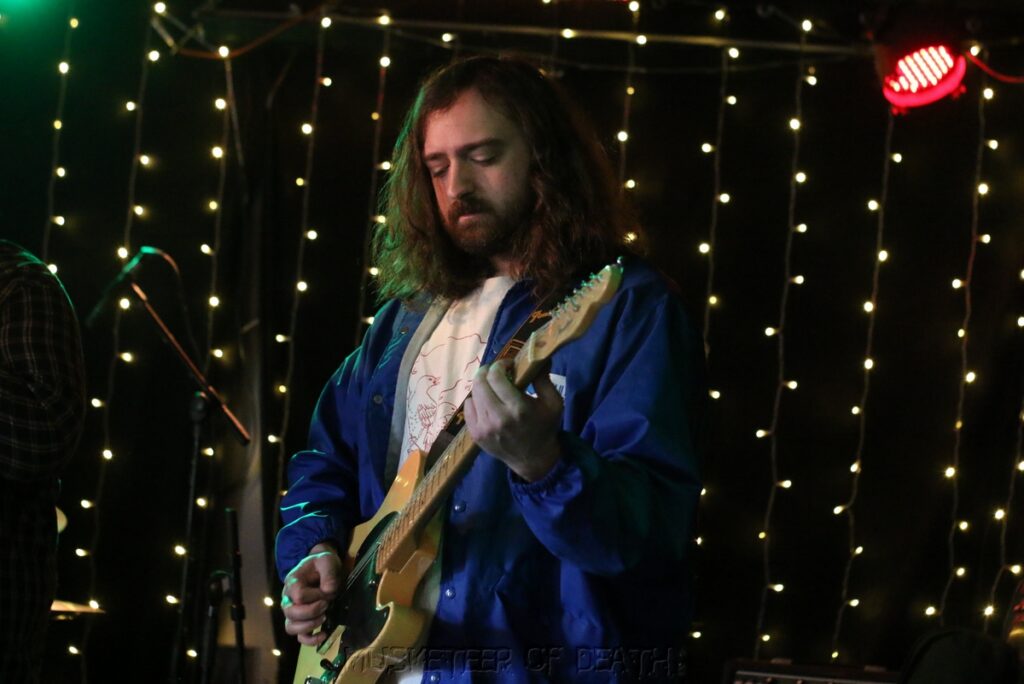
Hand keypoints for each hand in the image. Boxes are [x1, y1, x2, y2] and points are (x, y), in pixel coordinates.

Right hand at [281, 543, 342, 645]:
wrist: (321, 568)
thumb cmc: (322, 565)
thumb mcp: (327, 561)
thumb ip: (328, 573)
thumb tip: (328, 591)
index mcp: (292, 582)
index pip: (299, 596)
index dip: (315, 596)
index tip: (327, 592)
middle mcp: (288, 599)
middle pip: (291, 613)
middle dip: (312, 612)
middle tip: (326, 604)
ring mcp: (292, 612)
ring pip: (291, 627)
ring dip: (309, 626)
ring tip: (324, 617)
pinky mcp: (301, 622)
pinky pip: (300, 637)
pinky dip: (311, 640)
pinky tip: (324, 634)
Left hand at [464, 360, 562, 481]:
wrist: (534, 460)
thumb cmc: (545, 428)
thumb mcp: (553, 403)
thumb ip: (544, 379)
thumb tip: (539, 356)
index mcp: (518, 408)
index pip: (496, 376)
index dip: (500, 365)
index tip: (508, 365)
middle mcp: (498, 418)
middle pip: (480, 382)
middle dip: (487, 372)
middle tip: (496, 371)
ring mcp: (484, 428)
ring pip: (473, 393)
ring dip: (482, 386)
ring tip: (493, 388)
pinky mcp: (476, 435)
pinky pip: (468, 407)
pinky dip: (476, 401)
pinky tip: (487, 403)